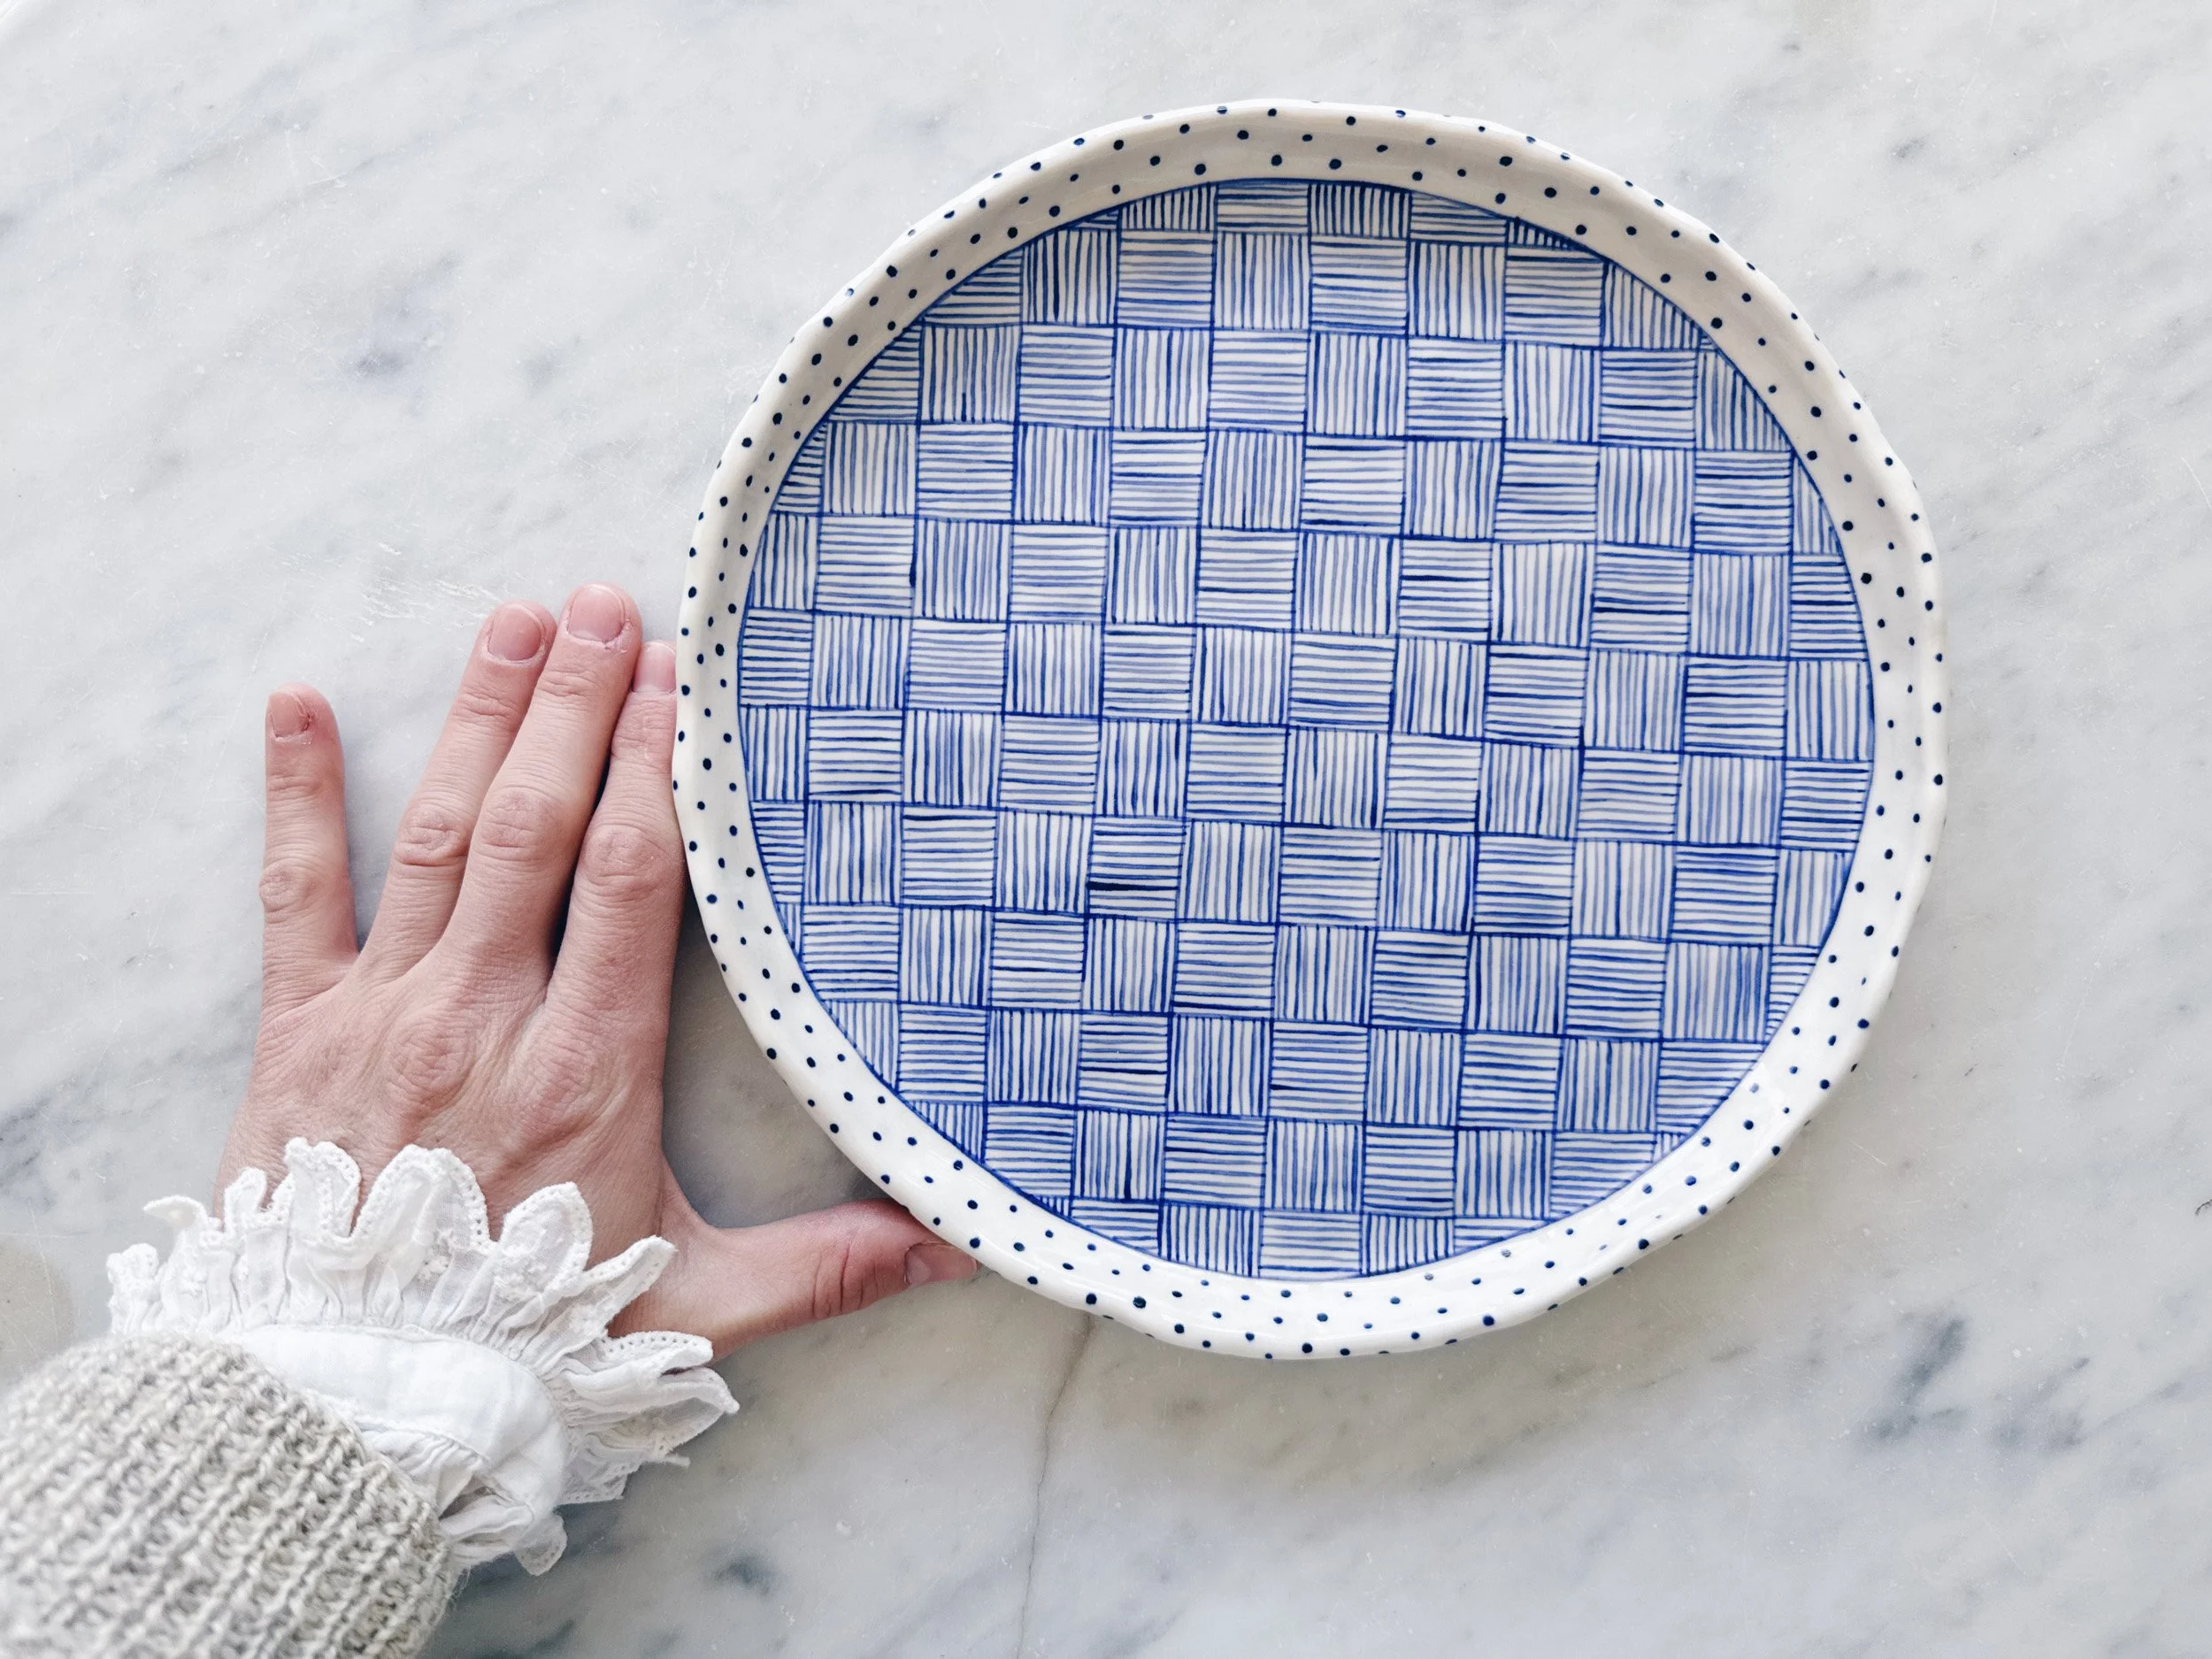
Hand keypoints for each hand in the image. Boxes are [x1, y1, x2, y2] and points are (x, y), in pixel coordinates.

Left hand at [222, 583, 973, 1357]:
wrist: (355, 1391)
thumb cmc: (530, 1338)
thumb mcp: (696, 1306)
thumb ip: (830, 1266)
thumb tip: (965, 1244)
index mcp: (588, 1063)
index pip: (629, 879)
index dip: (656, 769)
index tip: (678, 683)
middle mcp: (485, 1012)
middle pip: (537, 824)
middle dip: (576, 705)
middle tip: (607, 604)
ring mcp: (384, 1008)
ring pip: (437, 834)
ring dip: (475, 717)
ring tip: (515, 620)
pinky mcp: (298, 1026)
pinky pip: (296, 892)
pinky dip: (296, 794)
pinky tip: (294, 703)